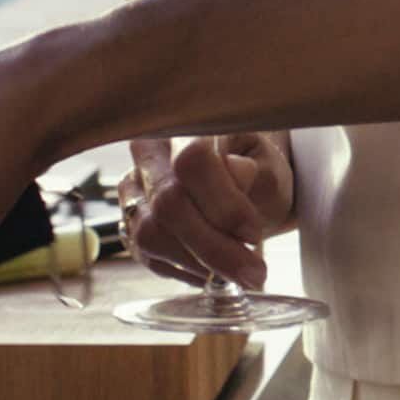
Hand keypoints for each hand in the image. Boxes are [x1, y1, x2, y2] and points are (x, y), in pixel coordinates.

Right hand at [129, 132, 292, 288]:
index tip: (252, 232)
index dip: (223, 203)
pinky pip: (148, 255)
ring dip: (200, 263)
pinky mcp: (128, 223)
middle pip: (169, 203)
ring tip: (238, 272)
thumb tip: (237, 176)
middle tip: (253, 272)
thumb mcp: (270, 167)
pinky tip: (213, 272)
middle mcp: (149, 152)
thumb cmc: (258, 173)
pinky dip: (186, 271)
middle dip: (214, 247)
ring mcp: (133, 189)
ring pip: (152, 234)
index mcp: (187, 126)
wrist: (242, 189)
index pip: (192, 161)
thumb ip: (257, 172)